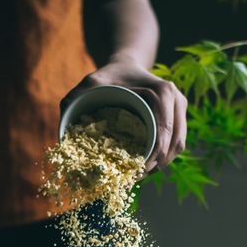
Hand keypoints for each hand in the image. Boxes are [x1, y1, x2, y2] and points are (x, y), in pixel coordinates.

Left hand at [60, 57, 187, 172]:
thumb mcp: (91, 82)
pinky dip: (163, 159)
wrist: (126, 68)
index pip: (163, 132)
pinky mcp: (179, 118)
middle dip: (155, 165)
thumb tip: (66, 124)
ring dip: (160, 165)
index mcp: (163, 91)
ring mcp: (181, 109)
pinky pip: (176, 144)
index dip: (150, 157)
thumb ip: (77, 97)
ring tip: (137, 175)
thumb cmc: (108, 76)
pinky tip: (144, 167)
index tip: (132, 172)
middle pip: (174, 143)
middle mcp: (177, 99)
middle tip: (133, 178)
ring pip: (178, 147)